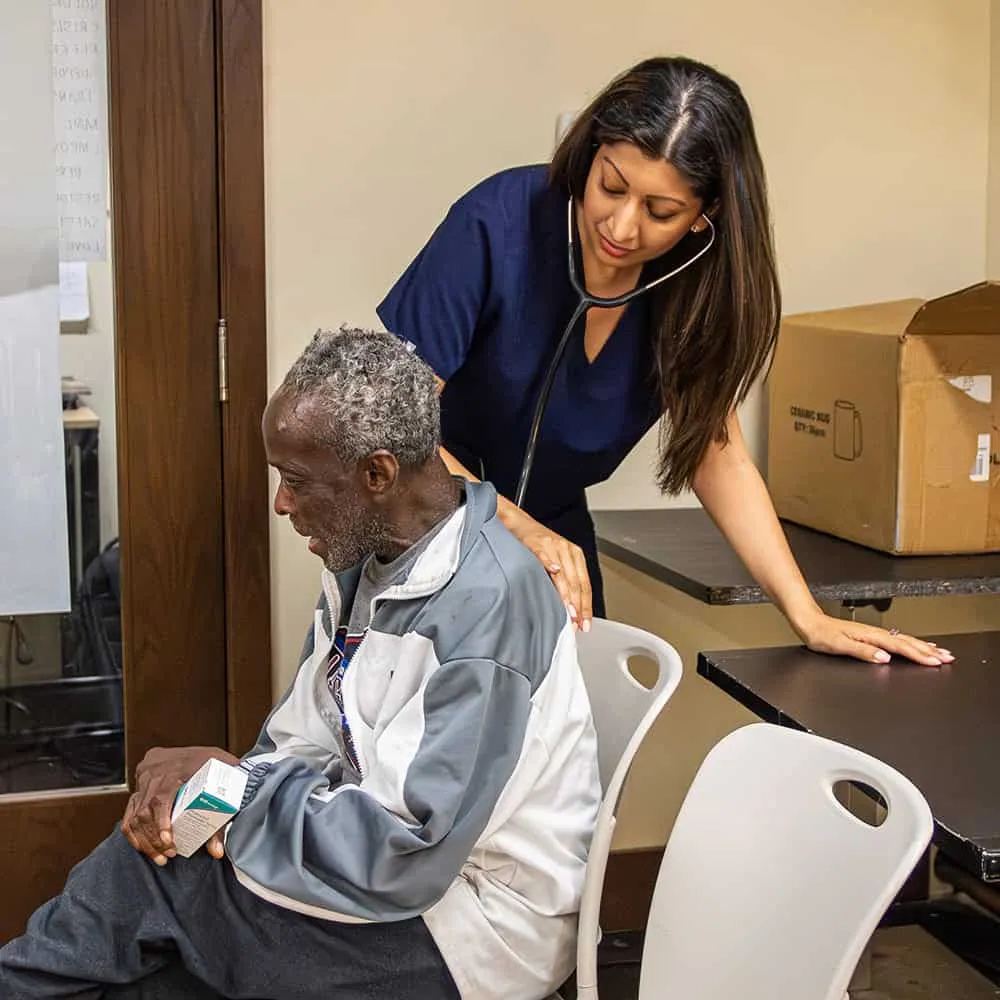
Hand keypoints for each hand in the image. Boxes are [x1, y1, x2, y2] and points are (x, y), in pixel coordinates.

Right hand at [121, 746, 238, 864]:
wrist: (211, 755)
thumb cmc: (219, 770)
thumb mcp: (225, 788)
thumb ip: (221, 820)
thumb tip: (216, 851)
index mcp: (179, 766)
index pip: (161, 797)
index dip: (161, 822)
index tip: (168, 841)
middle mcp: (157, 768)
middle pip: (146, 808)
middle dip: (154, 838)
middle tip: (169, 854)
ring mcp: (146, 774)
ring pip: (135, 812)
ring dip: (144, 838)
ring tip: (160, 855)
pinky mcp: (140, 781)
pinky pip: (129, 809)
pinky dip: (134, 830)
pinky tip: (144, 845)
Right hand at [506, 507, 592, 631]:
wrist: (519, 523)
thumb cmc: (537, 544)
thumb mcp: (557, 561)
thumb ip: (565, 582)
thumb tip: (571, 611)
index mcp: (575, 555)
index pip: (584, 585)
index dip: (585, 606)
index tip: (584, 622)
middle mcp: (566, 550)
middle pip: (576, 582)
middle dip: (577, 606)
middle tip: (576, 623)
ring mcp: (552, 545)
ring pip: (562, 573)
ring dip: (566, 594)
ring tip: (567, 611)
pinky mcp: (536, 542)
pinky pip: (543, 554)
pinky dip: (548, 563)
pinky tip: (553, 571)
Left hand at [795, 612, 954, 665]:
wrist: (808, 622)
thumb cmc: (820, 634)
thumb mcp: (839, 645)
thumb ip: (862, 652)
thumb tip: (884, 658)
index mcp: (870, 636)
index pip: (900, 647)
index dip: (919, 655)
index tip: (936, 662)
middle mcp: (874, 633)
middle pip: (907, 642)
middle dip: (928, 651)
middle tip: (948, 658)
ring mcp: (873, 633)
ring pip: (904, 639)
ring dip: (923, 646)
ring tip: (940, 652)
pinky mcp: (869, 635)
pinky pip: (896, 639)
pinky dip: (910, 643)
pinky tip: (913, 645)